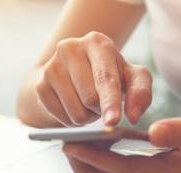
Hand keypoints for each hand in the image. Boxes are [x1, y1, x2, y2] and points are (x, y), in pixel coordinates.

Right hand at [35, 31, 151, 126]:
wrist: (75, 73)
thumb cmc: (110, 74)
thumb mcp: (132, 78)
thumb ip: (141, 93)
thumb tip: (133, 116)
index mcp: (96, 42)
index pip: (105, 77)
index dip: (110, 102)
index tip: (113, 122)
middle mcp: (70, 48)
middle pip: (89, 97)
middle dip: (100, 110)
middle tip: (103, 104)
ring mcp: (51, 66)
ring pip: (74, 111)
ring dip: (87, 118)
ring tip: (88, 105)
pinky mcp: (40, 84)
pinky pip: (59, 116)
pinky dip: (71, 120)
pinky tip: (74, 107)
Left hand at [63, 104, 180, 172]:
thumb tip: (153, 132)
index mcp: (173, 171)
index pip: (123, 169)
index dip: (94, 158)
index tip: (71, 143)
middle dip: (85, 171)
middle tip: (67, 146)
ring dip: (93, 171)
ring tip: (77, 144)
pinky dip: (105, 165)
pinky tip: (101, 142)